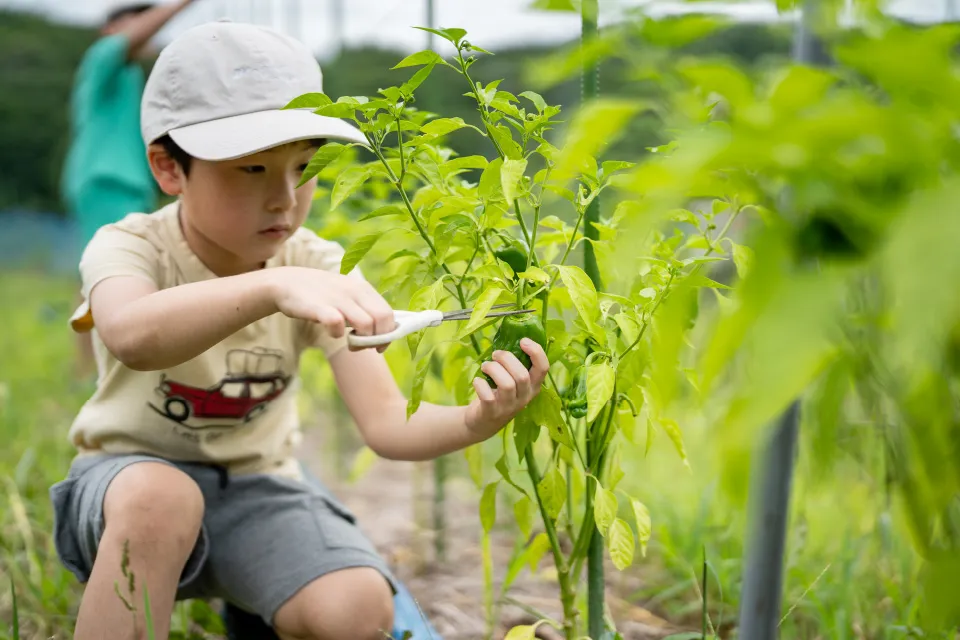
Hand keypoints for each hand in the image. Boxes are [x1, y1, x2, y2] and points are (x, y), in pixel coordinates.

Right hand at [268, 267, 395, 352]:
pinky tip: (331, 333)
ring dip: (361, 341)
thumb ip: (364, 309)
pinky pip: (337, 323)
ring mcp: (338, 298)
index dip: (388, 334)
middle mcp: (354, 291)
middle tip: (365, 347)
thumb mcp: (347, 296)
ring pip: (366, 323)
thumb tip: (384, 331)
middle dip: (379, 339)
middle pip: (383, 318)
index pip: (389, 314)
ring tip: (350, 344)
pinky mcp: (319, 306)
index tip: (379, 346)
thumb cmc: (321, 295)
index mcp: (364, 289)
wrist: (286, 283)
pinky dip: (337, 334)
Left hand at [464, 338, 549, 440]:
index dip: (536, 352)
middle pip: (522, 375)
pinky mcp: (492, 412)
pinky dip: (480, 384)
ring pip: (507, 384)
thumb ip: (515, 364)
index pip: (543, 368)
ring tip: (485, 366)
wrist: (483, 422)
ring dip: (493, 369)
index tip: (522, 341)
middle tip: (495, 354)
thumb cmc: (499, 394)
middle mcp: (525, 397)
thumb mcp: (512, 381)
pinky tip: (478, 381)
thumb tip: (511, 337)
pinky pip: (488, 396)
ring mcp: (509, 407)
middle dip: (506, 359)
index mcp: (533, 386)